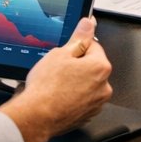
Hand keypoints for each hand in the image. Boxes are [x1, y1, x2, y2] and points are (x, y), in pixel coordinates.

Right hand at [0, 17, 112, 141]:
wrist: (36, 117)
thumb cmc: (46, 87)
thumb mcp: (61, 53)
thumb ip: (79, 37)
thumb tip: (88, 24)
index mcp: (101, 67)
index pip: (93, 46)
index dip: (76, 47)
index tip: (66, 52)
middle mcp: (104, 86)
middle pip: (91, 66)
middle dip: (76, 66)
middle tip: (58, 70)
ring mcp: (96, 103)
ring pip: (86, 84)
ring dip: (75, 82)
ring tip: (56, 85)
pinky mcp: (87, 116)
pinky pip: (81, 100)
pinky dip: (73, 97)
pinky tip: (58, 97)